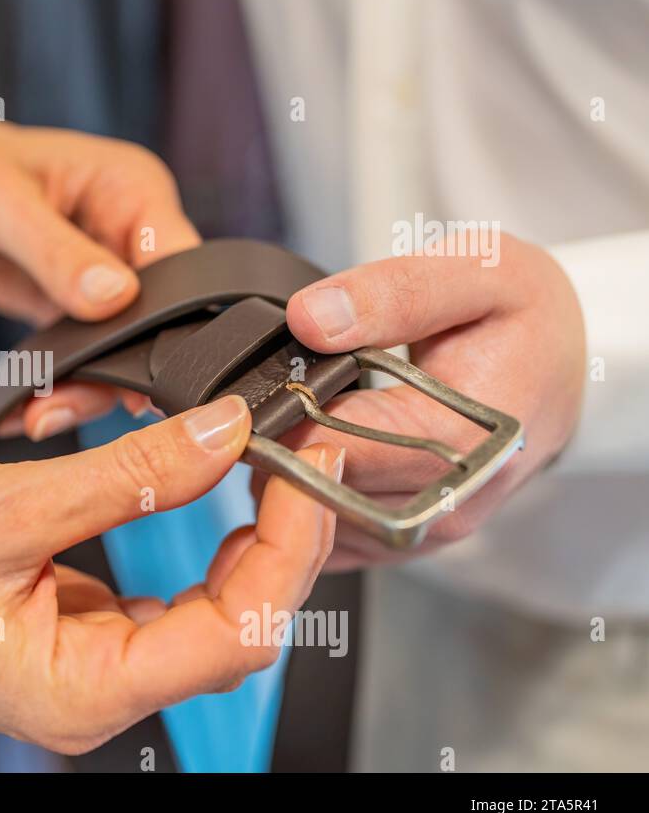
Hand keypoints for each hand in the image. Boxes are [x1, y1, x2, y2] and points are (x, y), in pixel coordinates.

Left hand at [0, 118, 200, 437]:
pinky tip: (31, 412)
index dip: (173, 319)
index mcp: (135, 191)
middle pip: (160, 318)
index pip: (182, 263)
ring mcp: (112, 280)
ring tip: (42, 419)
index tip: (145, 373)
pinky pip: (88, 358)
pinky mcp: (82, 313)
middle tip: (77, 406)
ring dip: (89, 389)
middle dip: (124, 369)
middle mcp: (133, 237)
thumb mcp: (1, 203)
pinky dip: (64, 387)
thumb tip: (114, 297)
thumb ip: (58, 252)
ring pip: (125, 350)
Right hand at [0, 396, 340, 753]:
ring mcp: (86, 667)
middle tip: (296, 450)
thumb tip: (222, 436)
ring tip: (259, 463)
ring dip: (241, 540)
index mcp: (81, 692)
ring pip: (206, 613)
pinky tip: (197, 490)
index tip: (309, 466)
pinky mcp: (74, 635)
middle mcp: (94, 695)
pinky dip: (191, 543)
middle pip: (235, 627)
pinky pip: (162, 599)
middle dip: (277, 539)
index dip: (288, 547)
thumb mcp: (9, 507)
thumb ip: (128, 475)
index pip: (237, 633)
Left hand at [268, 233, 584, 568]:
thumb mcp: (478, 271)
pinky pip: (336, 541)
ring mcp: (432, 528)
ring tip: (270, 430)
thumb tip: (310, 319)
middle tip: (248, 412)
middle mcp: (453, 501)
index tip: (253, 394)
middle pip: (328, 497)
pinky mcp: (414, 537)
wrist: (564, 359)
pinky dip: (300, 509)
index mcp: (469, 438)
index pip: (346, 451)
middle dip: (275, 456)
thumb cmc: (523, 315)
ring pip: (323, 529)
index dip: (286, 422)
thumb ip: (392, 292)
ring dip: (282, 485)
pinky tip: (289, 463)